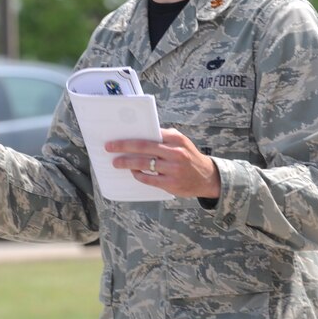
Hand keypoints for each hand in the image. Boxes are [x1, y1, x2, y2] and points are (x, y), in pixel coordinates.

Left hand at [105, 128, 220, 198]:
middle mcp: (176, 152)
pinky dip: (138, 175)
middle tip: (109, 147)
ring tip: (116, 162)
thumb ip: (163, 137)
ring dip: (127, 162)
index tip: (117, 135)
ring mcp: (173, 169)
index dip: (131, 135)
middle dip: (123, 146)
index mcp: (176, 139)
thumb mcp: (181, 142)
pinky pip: (149, 179)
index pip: (150, 134)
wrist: (208, 177)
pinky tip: (132, 172)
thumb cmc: (189, 156)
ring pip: (144, 164)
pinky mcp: (171, 184)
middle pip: (144, 147)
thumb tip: (138, 136)